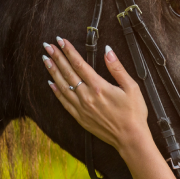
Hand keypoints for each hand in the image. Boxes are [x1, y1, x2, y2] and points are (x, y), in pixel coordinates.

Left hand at [42, 37, 150, 151]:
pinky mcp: (80, 118)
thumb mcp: (131, 87)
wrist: (130, 138)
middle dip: (57, 57)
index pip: (79, 64)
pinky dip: (56, 92)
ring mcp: (82, 108)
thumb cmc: (134, 113)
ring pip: (63, 86)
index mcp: (99, 87)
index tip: (60, 40)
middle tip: (47, 46)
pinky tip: (51, 83)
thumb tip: (107, 51)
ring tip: (45, 60)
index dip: (69, 51)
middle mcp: (87, 97)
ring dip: (53, 72)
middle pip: (68, 73)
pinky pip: (64, 102)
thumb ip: (117, 68)